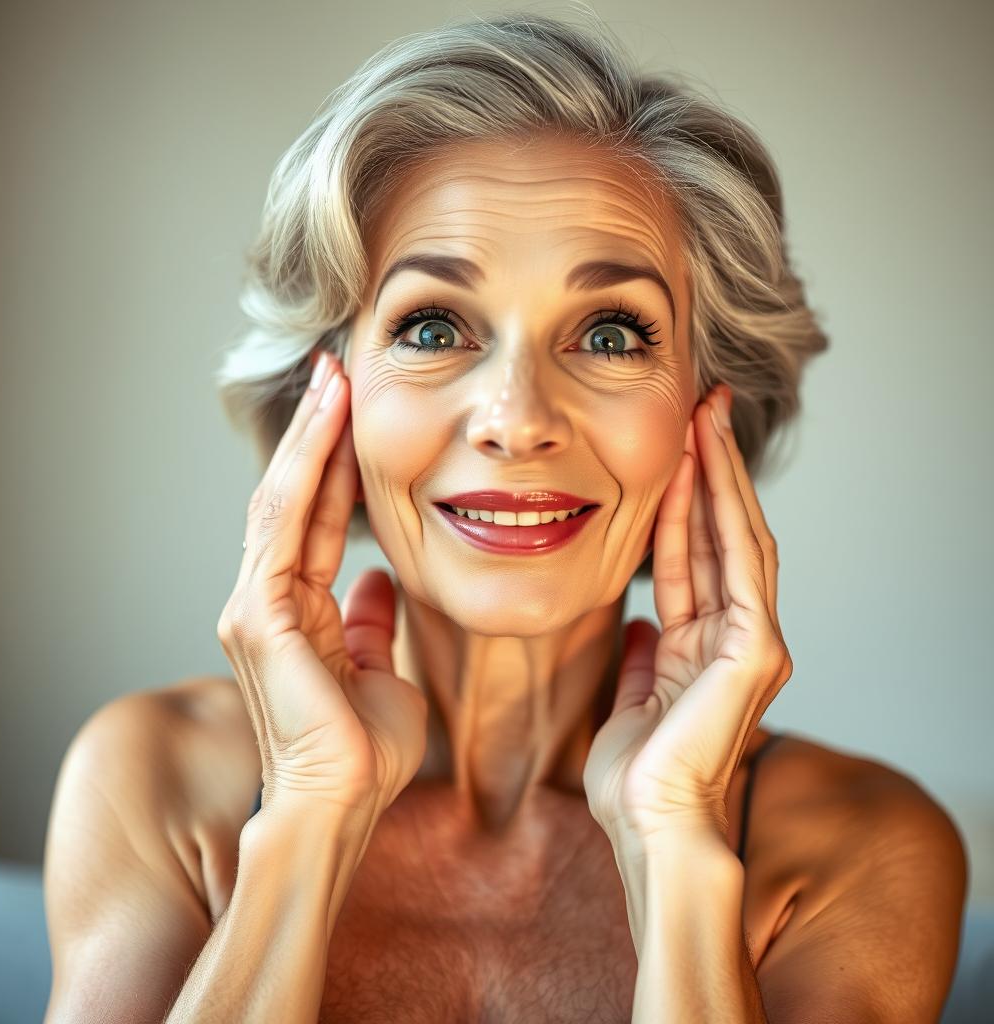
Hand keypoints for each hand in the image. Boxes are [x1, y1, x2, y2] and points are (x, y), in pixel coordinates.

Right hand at [217, 350, 427, 827]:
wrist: (344, 804)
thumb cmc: (362, 751)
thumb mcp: (380, 671)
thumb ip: (371, 626)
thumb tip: (377, 588)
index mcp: (296, 615)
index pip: (315, 523)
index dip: (334, 468)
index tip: (354, 415)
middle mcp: (266, 602)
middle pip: (292, 500)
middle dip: (317, 435)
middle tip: (338, 372)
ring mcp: (255, 606)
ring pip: (283, 501)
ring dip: (311, 438)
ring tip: (334, 379)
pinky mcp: (258, 615)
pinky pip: (284, 526)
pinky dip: (307, 472)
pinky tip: (329, 427)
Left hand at [583, 384, 792, 848]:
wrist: (648, 824)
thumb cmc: (635, 778)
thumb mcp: (630, 701)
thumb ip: (641, 661)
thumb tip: (638, 630)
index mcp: (702, 647)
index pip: (695, 556)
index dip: (683, 501)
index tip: (671, 448)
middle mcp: (735, 636)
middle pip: (723, 534)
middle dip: (709, 469)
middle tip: (700, 406)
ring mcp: (753, 640)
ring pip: (737, 536)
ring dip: (721, 473)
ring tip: (705, 416)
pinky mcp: (757, 649)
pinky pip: (741, 563)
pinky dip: (726, 509)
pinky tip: (709, 464)